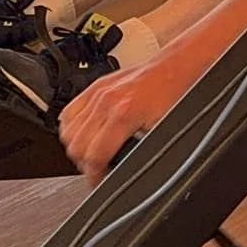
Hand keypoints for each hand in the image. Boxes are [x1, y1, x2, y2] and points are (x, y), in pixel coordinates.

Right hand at [58, 62, 185, 183]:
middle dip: (86, 165)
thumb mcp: (161, 129)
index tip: (99, 181)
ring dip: (78, 148)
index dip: (95, 176)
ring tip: (92, 155)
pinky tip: (84, 134)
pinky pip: (69, 112)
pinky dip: (72, 128)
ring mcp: (98, 92)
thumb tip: (124, 169)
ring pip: (68, 132)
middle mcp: (105, 101)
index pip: (94, 156)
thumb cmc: (175, 93)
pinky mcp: (95, 86)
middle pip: (77, 146)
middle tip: (98, 170)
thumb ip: (138, 151)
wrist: (178, 65)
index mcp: (123, 113)